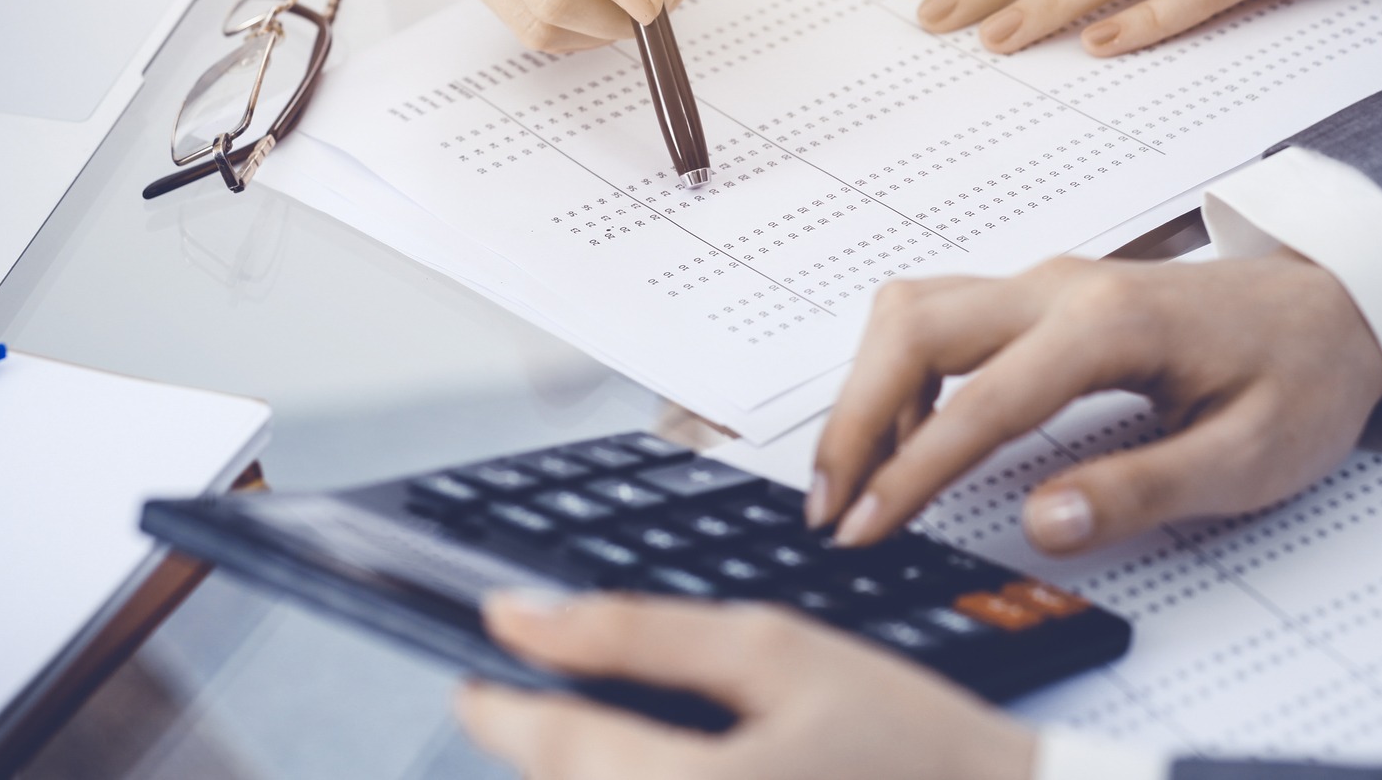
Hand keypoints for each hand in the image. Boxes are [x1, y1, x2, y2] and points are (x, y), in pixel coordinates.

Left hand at [456, 594, 1034, 779]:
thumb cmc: (904, 739)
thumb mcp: (776, 649)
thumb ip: (636, 632)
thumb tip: (521, 618)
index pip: (554, 748)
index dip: (499, 704)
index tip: (477, 680)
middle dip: (551, 754)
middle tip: (567, 710)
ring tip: (639, 747)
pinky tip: (680, 778)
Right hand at [809, 253, 1381, 552]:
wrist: (1338, 305)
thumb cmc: (1301, 378)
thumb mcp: (1250, 458)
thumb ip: (1143, 489)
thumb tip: (1039, 523)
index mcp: (1110, 324)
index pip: (981, 400)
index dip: (912, 470)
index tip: (863, 528)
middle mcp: (1061, 286)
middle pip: (914, 325)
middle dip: (855, 415)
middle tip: (831, 505)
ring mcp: (1046, 281)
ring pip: (915, 310)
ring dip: (871, 390)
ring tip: (865, 481)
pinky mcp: (1042, 295)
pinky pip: (942, 318)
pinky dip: (904, 375)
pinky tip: (918, 440)